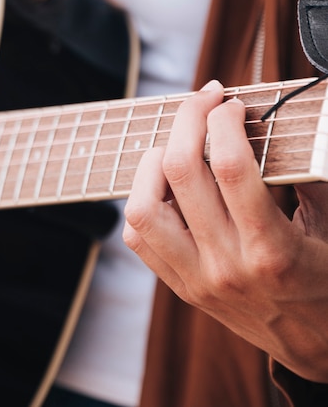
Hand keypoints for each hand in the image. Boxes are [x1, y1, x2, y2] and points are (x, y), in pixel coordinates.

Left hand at [123, 80, 327, 382]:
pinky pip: (137, 237)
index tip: (231, 104)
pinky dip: (142, 200)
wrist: (316, 346)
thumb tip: (273, 122)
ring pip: (143, 206)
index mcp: (272, 249)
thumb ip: (307, 175)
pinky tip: (165, 184)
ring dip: (152, 163)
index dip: (223, 120)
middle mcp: (226, 264)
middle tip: (203, 101)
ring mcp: (195, 278)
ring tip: (175, 145)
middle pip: (180, 172)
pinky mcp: (179, 286)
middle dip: (187, 120)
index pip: (230, 165)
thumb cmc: (327, 279)